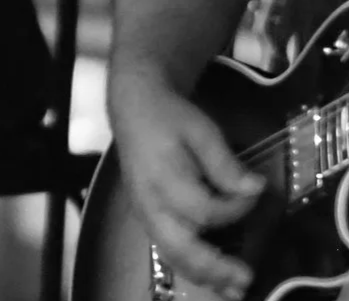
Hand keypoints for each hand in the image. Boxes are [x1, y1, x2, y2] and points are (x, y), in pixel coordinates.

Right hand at [108, 62, 264, 300]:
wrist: (133, 107)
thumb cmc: (168, 116)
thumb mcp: (201, 129)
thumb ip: (225, 162)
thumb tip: (255, 187)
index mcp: (161, 177)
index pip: (203, 209)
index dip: (236, 208)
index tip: (256, 192)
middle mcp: (149, 201)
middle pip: (179, 246)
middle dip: (213, 266)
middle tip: (245, 277)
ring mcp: (146, 212)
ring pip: (171, 254)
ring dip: (203, 275)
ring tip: (233, 290)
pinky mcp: (148, 217)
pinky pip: (167, 250)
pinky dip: (190, 268)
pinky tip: (213, 278)